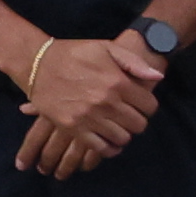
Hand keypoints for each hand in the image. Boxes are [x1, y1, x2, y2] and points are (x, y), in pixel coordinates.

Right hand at [13, 29, 166, 171]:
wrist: (38, 63)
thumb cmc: (74, 53)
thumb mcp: (106, 48)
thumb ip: (134, 63)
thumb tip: (157, 77)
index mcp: (117, 82)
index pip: (149, 105)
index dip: (149, 106)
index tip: (142, 104)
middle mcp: (105, 102)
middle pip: (138, 124)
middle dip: (138, 121)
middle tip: (130, 116)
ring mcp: (89, 117)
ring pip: (122, 138)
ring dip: (124, 134)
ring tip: (119, 126)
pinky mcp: (73, 128)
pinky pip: (100, 148)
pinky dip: (109, 149)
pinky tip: (110, 141)